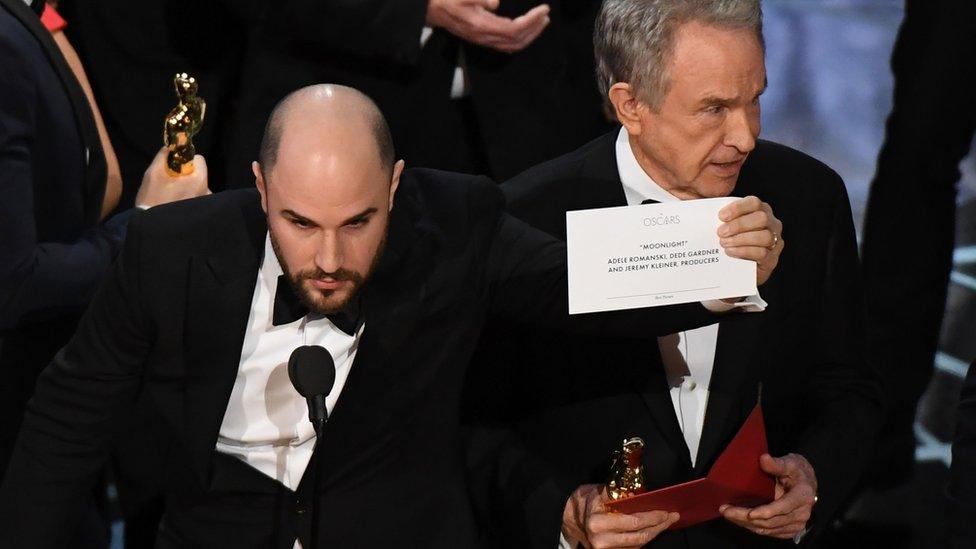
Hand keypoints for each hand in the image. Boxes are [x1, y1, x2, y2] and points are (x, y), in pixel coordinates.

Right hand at [135, 147, 210, 208]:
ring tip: (172, 195)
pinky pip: (198, 198)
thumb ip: (163, 156)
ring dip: (188, 187)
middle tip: (171, 182)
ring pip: (198, 186)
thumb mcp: (153, 173)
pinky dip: (189, 197)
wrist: (153, 226)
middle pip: (199, 174)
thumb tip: (170, 147)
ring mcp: (205, 203)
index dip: (186, 159)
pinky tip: (177, 203)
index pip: (200, 160)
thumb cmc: (153, 198)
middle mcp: (207, 191)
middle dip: (186, 174)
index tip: (174, 167)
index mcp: (199, 180)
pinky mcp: (201, 212)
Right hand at [426, 0, 549, 52]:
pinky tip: (526, 32)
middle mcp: (485, 37)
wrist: (433, 11)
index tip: (543, 9)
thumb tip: (496, 3)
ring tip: (541, 22)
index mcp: (482, 26)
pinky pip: (506, 46)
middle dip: (535, 28)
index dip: (532, 21)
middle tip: (546, 15)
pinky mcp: (483, 40)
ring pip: (514, 45)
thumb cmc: (448, 0)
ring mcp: (484, 40)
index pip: (515, 28)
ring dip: (530, 35)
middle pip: (518, 40)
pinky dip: (520, 40)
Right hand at [562, 484, 678, 548]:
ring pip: (637, 544)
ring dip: (654, 533)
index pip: (633, 522)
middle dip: (659, 527)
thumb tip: (641, 493)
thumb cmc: (585, 501)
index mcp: (598, 523)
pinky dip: (644, 539)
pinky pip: (632, 548)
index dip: (652, 518)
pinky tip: (653, 529)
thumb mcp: (597, 491)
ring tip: (666, 522)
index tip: (666, 511)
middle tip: (673, 516)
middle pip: (639, 537)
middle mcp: (601, 540)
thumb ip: (617, 493)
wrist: (568, 518)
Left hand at [717, 196, 782, 285]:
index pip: (754, 203)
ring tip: (724, 243)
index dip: (738, 208)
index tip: (721, 216)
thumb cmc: (730, 241)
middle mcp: (771, 223)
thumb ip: (718, 215)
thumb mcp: (724, 225)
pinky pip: (762, 253)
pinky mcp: (772, 259)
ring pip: (764, 236)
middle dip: (739, 225)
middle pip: (761, 218)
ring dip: (741, 239)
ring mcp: (775, 241)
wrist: (735, 269)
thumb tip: (694, 202)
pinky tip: (731, 252)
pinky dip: (744, 251)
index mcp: (760, 210)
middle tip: (720, 232)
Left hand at [720, 453, 816, 539]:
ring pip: (768, 529)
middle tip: (726, 510)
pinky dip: (752, 527)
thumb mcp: (790, 462)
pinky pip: (769, 532)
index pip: (783, 507)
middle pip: (771, 521)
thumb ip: (777, 463)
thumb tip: (764, 458)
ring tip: (728, 514)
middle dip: (746, 518)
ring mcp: (797, 524)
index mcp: (803, 496)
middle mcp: (801, 513)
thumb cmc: (797, 471)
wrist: (807, 483)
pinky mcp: (790, 529)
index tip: (749, 513)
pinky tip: (739, 520)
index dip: (766, 512)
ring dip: (746, 524)